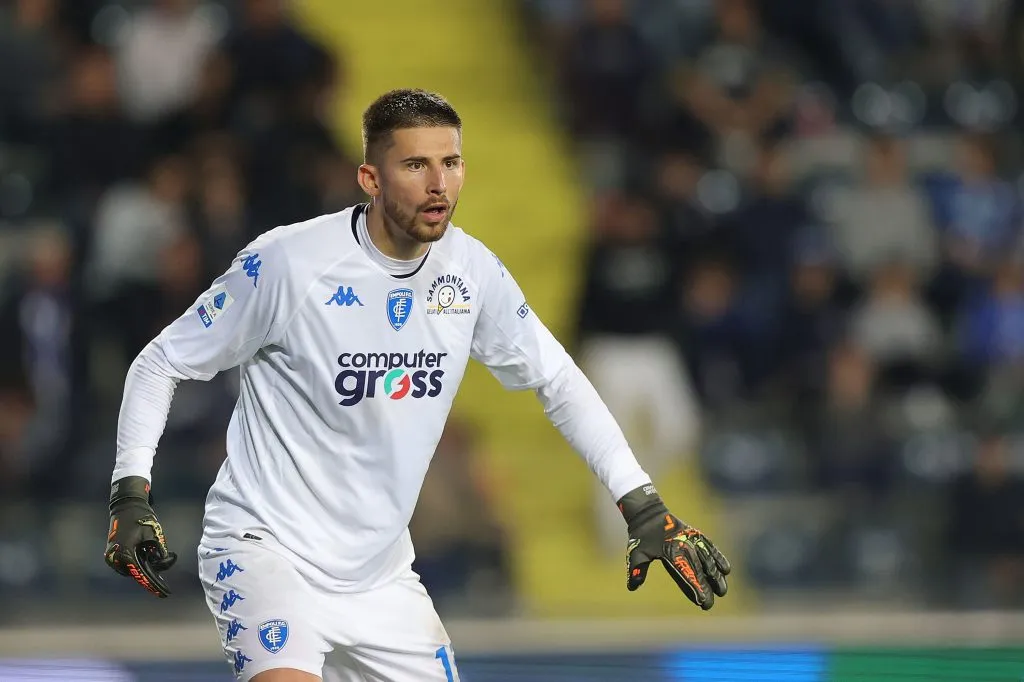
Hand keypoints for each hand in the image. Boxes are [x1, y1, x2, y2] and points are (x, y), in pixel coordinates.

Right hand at [104, 476, 176, 597]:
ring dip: (145, 568)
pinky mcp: (112, 553)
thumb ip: (159, 550)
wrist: (126, 506)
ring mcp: (112, 557)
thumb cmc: (141, 518)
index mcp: (126, 554)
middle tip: (165, 584)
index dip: (155, 584)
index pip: (143, 574)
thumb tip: (162, 562)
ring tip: (160, 564)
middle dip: (153, 575)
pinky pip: (127, 564)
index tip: (165, 593)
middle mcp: (116, 559)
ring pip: (132, 569)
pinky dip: (138, 563)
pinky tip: (149, 560)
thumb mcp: (154, 534)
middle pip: (138, 573)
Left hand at [618, 484, 730, 609]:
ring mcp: (693, 540)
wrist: (649, 513)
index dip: (696, 588)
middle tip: (712, 603)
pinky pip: (711, 548)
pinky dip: (719, 557)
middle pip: (700, 569)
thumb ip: (637, 569)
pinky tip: (726, 569)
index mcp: (671, 552)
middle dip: (708, 587)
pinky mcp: (696, 535)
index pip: (686, 573)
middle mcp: (685, 546)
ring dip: (716, 575)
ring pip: (709, 559)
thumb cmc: (642, 535)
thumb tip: (632, 587)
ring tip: (723, 590)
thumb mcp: (636, 552)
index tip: (703, 601)